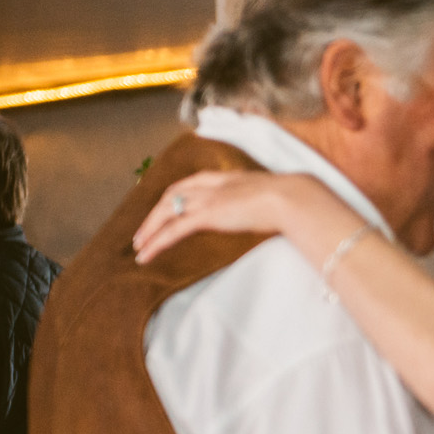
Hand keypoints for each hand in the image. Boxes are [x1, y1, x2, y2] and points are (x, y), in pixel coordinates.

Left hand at [131, 170, 331, 262]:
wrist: (293, 198)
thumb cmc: (292, 201)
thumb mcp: (271, 199)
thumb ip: (259, 204)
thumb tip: (266, 214)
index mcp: (227, 178)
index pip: (190, 184)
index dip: (174, 196)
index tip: (165, 209)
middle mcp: (212, 185)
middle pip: (172, 196)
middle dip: (154, 215)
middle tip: (142, 234)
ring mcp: (209, 198)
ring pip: (167, 212)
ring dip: (150, 230)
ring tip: (140, 248)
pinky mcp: (208, 215)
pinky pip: (174, 229)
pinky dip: (157, 242)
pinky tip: (147, 254)